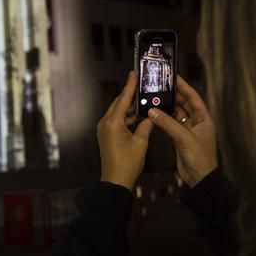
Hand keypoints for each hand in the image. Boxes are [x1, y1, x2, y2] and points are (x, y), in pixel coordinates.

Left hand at [97, 71, 153, 189]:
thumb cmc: (126, 165)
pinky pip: (116, 121)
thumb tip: (152, 116)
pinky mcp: (106, 135)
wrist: (115, 181)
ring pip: (118, 112)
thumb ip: (146, 125)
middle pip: (119, 104)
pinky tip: (138, 118)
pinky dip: (126, 118)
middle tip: (141, 86)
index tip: (133, 74)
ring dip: (129, 108)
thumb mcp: (141, 142)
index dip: (130, 85)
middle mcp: (105, 123)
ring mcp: (104, 129)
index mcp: (112, 122)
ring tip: (143, 102)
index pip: (123, 99)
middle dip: (130, 96)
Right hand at [148, 75, 217, 187]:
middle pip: (184, 104)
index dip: (184, 86)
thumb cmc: (200, 159)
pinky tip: (154, 115)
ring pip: (176, 114)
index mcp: (204, 119)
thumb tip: (153, 111)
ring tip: (154, 98)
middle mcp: (197, 122)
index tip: (174, 77)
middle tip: (160, 86)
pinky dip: (163, 119)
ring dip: (166, 107)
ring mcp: (188, 130)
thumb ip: (168, 123)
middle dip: (172, 95)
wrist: (200, 180)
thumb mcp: (184, 138)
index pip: (193, 98)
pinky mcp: (180, 138)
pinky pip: (170, 124)